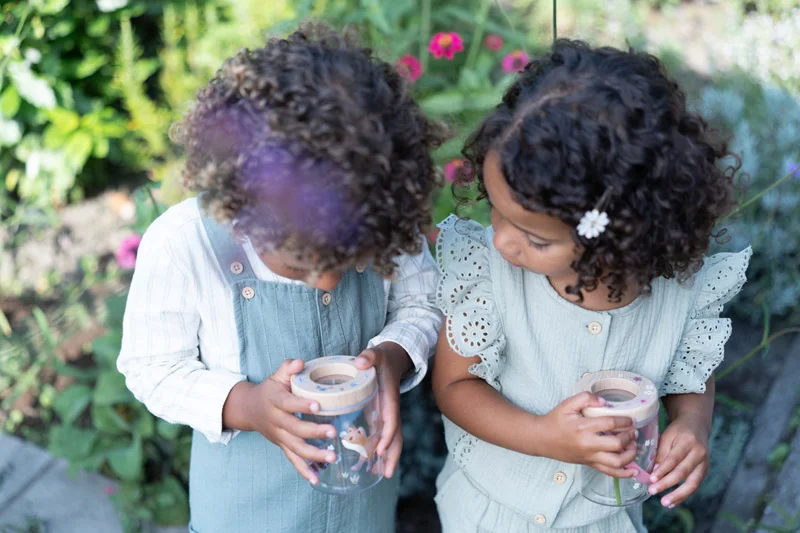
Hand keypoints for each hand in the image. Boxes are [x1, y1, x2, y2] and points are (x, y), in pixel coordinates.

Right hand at [222, 359, 338, 484]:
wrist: (249, 409)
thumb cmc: (270, 389)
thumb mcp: (276, 375)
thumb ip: (288, 367)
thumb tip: (300, 362)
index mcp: (276, 401)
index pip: (288, 403)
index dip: (301, 404)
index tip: (317, 405)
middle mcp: (276, 421)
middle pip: (295, 428)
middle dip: (314, 431)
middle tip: (333, 431)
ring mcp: (279, 436)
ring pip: (296, 448)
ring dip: (314, 454)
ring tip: (333, 456)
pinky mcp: (282, 446)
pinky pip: (292, 460)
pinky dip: (303, 470)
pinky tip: (316, 479)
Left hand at [354, 342, 410, 477]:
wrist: (392, 357)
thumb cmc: (382, 357)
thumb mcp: (376, 354)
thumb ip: (369, 356)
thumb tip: (360, 361)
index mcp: (389, 399)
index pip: (392, 420)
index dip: (388, 435)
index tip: (382, 450)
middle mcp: (390, 410)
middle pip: (396, 436)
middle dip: (393, 455)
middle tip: (387, 474)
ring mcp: (386, 414)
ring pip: (390, 439)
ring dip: (386, 457)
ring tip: (377, 474)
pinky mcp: (379, 415)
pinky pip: (380, 435)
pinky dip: (377, 450)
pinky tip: (368, 462)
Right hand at [536, 392, 638, 477]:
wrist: (541, 438)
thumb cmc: (555, 420)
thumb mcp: (567, 404)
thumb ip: (585, 398)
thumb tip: (604, 402)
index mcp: (583, 427)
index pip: (611, 424)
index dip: (624, 421)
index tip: (630, 419)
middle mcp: (588, 444)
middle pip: (617, 444)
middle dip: (630, 437)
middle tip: (633, 432)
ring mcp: (589, 456)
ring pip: (616, 462)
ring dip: (630, 455)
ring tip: (633, 446)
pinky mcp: (589, 464)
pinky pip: (609, 473)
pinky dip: (623, 474)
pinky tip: (632, 471)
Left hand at [648, 415, 709, 507]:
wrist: (697, 426)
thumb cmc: (679, 431)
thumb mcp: (668, 435)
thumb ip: (661, 453)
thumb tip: (653, 472)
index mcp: (688, 441)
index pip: (674, 458)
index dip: (663, 470)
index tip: (651, 479)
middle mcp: (699, 453)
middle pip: (683, 472)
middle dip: (667, 483)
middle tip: (652, 491)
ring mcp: (705, 463)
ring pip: (692, 483)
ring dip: (678, 495)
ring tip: (664, 503)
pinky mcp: (705, 471)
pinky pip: (695, 486)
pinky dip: (684, 495)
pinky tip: (673, 502)